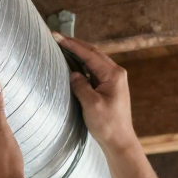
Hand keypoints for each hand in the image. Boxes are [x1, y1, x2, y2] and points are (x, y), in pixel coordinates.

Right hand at [54, 34, 137, 155]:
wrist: (119, 141)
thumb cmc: (107, 124)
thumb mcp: (91, 104)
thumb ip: (81, 85)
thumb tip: (73, 74)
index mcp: (113, 75)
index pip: (90, 54)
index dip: (73, 45)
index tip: (57, 37)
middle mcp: (116, 74)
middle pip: (93, 53)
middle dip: (76, 45)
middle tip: (58, 37)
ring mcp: (114, 80)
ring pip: (94, 60)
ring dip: (80, 53)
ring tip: (64, 46)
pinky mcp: (110, 88)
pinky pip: (94, 70)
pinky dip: (83, 64)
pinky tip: (74, 63)